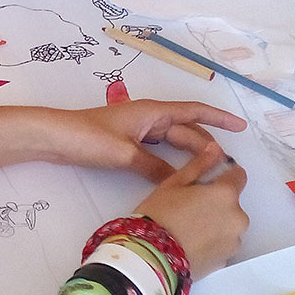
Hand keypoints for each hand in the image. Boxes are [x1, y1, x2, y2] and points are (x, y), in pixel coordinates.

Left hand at [47, 100, 246, 181]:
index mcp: (152, 112)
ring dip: (189, 154)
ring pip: (171, 141)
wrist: (54, 138)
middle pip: (185, 130)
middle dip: (206, 144)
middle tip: (225, 165)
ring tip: (208, 171)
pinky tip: (176, 175)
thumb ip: (154, 167)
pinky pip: (156, 150)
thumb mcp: (124, 154)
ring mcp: (136, 130)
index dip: (218, 119)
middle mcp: (148, 118)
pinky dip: (169, 161)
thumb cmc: (88, 138)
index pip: (193, 112)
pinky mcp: (125, 143)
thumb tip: (181, 181)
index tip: (240, 127)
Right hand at [134, 141, 248, 278]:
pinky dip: (212, 242)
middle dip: (216, 202)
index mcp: (225, 194)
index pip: (238, 175)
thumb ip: (199, 165)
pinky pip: (223, 244)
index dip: (223, 175)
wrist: (151, 257)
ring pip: (229, 224)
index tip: (207, 181)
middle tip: (189, 207)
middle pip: (232, 202)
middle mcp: (237, 217)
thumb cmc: (159, 216)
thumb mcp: (174, 183)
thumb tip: (215, 150)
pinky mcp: (226, 260)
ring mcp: (234, 241)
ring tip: (188, 228)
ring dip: (216, 223)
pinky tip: (190, 243)